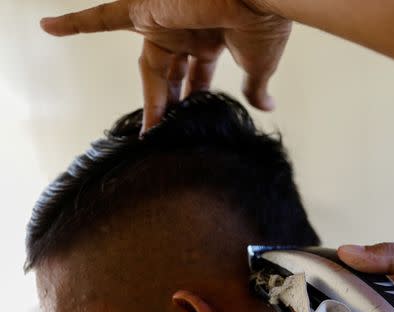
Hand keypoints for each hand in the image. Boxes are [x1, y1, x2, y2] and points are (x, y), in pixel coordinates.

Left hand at [41, 0, 288, 130]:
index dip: (191, 102)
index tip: (187, 126)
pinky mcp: (148, 12)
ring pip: (149, 66)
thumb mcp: (257, 66)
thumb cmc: (263, 28)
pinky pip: (104, 17)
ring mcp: (167, 22)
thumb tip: (266, 104)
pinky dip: (76, 23)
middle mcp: (188, 31)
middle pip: (172, 77)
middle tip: (170, 137)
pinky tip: (47, 29)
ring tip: (150, 132)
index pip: (196, 77)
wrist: (263, 1)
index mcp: (213, 40)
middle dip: (172, 108)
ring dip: (151, 98)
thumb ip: (254, 86)